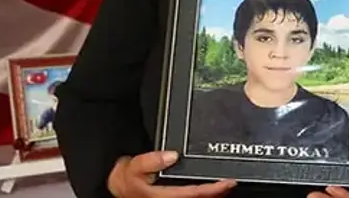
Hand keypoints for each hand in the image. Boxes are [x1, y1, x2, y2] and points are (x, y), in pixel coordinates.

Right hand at [107, 150, 235, 197]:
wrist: (116, 186)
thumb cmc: (126, 179)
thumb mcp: (133, 167)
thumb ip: (151, 161)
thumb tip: (172, 155)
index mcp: (164, 196)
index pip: (195, 193)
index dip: (214, 188)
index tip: (228, 181)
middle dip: (218, 192)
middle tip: (232, 182)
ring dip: (213, 193)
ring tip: (226, 184)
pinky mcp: (173, 197)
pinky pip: (192, 196)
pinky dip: (204, 192)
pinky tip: (211, 187)